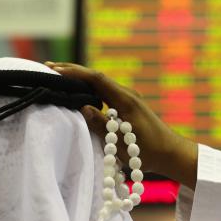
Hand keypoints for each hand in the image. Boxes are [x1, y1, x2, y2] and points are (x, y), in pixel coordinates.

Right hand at [45, 62, 197, 188]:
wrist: (171, 153)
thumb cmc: (148, 151)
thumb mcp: (122, 142)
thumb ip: (102, 124)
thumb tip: (82, 107)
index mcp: (125, 99)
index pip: (96, 79)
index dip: (74, 73)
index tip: (54, 70)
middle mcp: (126, 94)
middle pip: (96, 77)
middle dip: (73, 71)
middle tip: (49, 67)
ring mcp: (128, 99)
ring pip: (100, 83)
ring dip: (80, 79)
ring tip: (58, 77)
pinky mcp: (128, 106)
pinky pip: (104, 92)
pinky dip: (88, 88)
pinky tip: (78, 91)